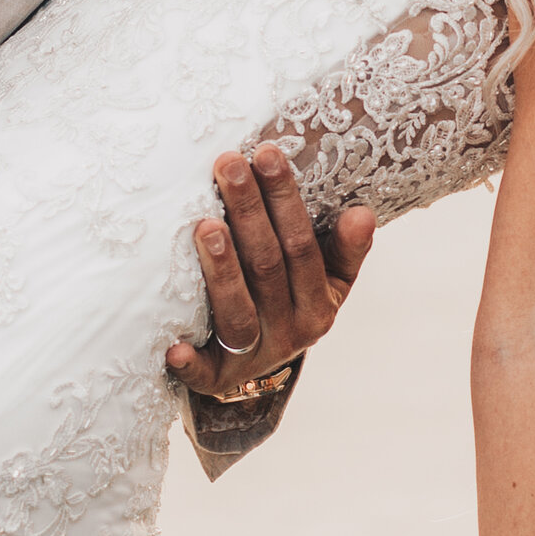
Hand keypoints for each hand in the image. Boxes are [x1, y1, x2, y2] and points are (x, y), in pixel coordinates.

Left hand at [164, 142, 371, 403]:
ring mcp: (252, 358)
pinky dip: (189, 363)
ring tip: (204, 227)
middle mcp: (290, 333)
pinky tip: (172, 349)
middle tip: (228, 164)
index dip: (285, 200)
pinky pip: (202, 374)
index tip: (266, 153)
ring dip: (222, 270)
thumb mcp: (325, 283)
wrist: (255, 375)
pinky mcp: (216, 382)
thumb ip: (344, 250)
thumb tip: (362, 213)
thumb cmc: (286, 305)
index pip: (303, 246)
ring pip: (237, 312)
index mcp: (319, 305)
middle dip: (247, 213)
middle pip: (267, 268)